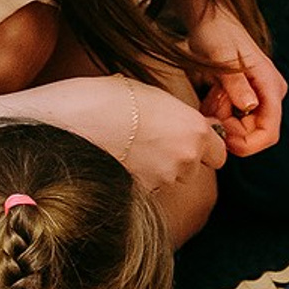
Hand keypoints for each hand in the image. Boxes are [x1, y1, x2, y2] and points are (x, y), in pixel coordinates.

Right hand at [95, 77, 227, 189]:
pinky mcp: (141, 193)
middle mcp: (186, 159)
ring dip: (158, 169)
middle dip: (180, 158)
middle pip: (195, 169)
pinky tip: (118, 160)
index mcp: (195, 130)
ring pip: (170, 179)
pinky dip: (139, 177)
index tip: (189, 140)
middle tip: (152, 141)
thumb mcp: (150, 94)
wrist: (68, 123)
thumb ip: (177, 115)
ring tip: (130, 148)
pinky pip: (148, 187)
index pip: (220, 153)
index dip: (205, 148)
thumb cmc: (106, 98)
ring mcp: (164, 179)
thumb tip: (188, 125)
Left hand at [186, 4, 285, 156]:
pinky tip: (213, 93)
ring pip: (241, 127)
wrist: (211, 17)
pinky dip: (220, 112)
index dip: (247, 145)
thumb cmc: (217, 31)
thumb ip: (236, 83)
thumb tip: (250, 106)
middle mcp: (270, 94)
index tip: (223, 141)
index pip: (269, 132)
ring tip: (211, 93)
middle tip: (211, 105)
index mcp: (271, 86)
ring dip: (222, 118)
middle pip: (252, 132)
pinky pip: (234, 117)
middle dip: (229, 127)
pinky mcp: (248, 96)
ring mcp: (260, 96)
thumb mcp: (222, 55)